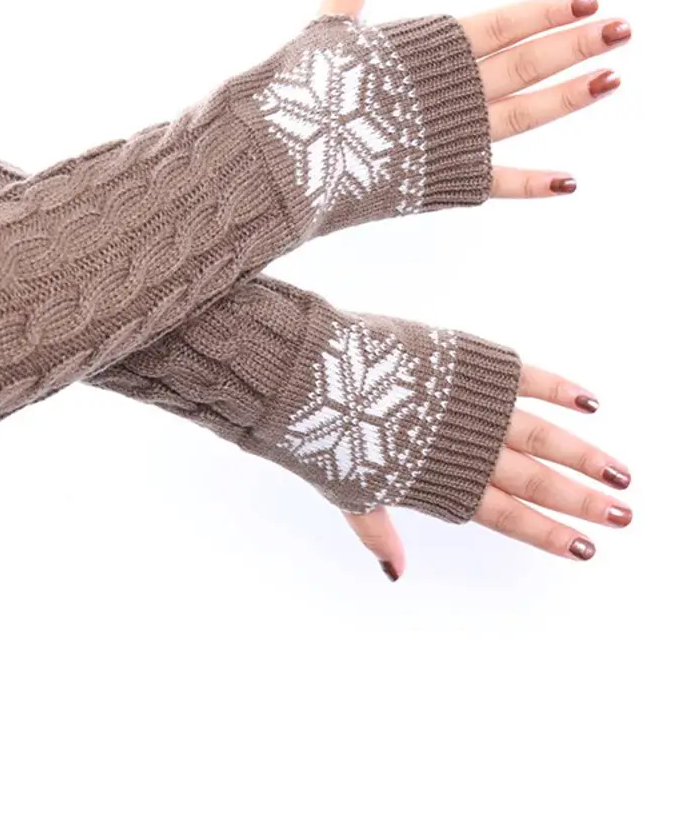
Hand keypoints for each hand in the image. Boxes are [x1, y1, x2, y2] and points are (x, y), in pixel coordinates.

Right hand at [322, 0, 629, 198]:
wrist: (289, 158)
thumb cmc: (302, 92)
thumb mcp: (325, 30)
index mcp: (428, 53)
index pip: (502, 25)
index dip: (545, 12)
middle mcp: (453, 93)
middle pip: (526, 64)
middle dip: (576, 46)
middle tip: (623, 30)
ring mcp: (454, 138)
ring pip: (525, 114)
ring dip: (570, 97)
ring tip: (612, 79)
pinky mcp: (443, 179)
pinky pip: (497, 181)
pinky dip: (533, 183)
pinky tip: (570, 181)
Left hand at [346, 366, 631, 575]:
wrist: (315, 377)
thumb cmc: (323, 435)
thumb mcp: (347, 491)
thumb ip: (378, 531)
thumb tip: (394, 573)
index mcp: (440, 484)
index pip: (507, 515)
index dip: (548, 532)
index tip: (586, 547)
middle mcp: (466, 450)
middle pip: (535, 480)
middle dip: (582, 500)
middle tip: (624, 515)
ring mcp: (472, 407)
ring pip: (543, 435)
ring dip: (585, 456)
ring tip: (622, 475)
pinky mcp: (469, 365)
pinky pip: (526, 377)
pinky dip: (560, 388)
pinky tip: (591, 402)